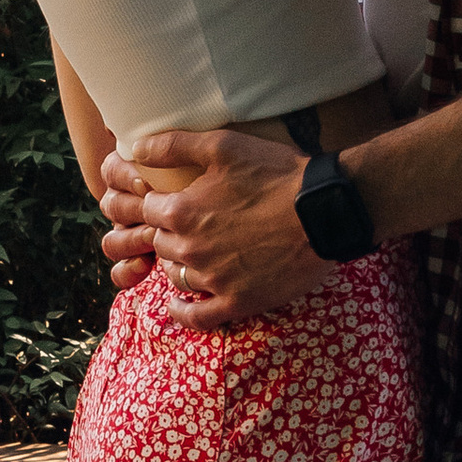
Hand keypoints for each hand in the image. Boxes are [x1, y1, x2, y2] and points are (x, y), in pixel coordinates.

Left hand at [98, 126, 336, 329]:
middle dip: (167, 232)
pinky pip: (198, 316)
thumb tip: (136, 149)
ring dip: (179, 263)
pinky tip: (178, 305)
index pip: (146, 210)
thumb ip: (173, 145)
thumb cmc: (276, 174)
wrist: (325, 211)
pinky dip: (183, 312)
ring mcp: (213, 279)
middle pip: (159, 243)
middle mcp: (190, 249)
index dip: (156, 202)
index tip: (168, 199)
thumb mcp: (223, 145)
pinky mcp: (238, 301)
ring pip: (175, 275)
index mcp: (181, 211)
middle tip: (188, 222)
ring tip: (195, 251)